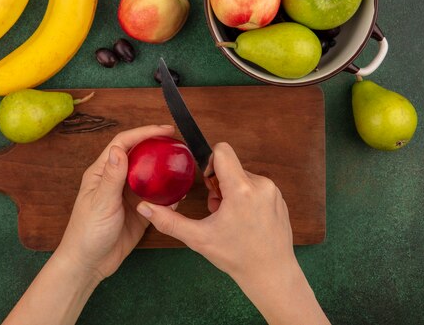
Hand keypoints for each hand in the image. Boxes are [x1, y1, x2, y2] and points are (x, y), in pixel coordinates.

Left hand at [54, 124, 175, 282]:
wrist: (90, 264)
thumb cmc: (87, 232)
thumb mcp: (101, 203)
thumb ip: (111, 178)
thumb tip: (118, 150)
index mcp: (102, 173)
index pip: (124, 144)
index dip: (144, 133)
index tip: (165, 130)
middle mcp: (117, 180)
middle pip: (140, 156)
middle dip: (158, 147)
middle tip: (178, 145)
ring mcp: (129, 196)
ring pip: (150, 177)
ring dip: (165, 171)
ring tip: (183, 165)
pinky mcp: (140, 212)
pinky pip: (157, 199)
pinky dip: (169, 195)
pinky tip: (180, 193)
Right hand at [136, 143, 329, 324]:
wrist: (271, 274)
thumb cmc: (237, 257)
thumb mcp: (198, 238)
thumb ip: (168, 221)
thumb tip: (144, 207)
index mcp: (241, 189)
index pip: (222, 151)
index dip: (209, 162)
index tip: (207, 183)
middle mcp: (261, 185)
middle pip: (231, 166)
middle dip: (219, 183)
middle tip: (216, 209)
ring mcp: (273, 191)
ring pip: (243, 176)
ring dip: (232, 191)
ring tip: (230, 217)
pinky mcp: (279, 199)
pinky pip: (257, 187)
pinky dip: (247, 197)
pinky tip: (244, 220)